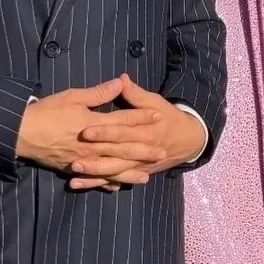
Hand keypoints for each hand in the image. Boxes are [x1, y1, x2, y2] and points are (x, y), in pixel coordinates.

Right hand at [15, 79, 152, 182]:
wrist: (22, 132)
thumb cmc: (47, 111)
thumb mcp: (73, 96)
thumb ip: (98, 93)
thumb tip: (118, 83)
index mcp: (94, 123)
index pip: (124, 120)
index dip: (142, 117)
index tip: (158, 116)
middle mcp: (93, 145)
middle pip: (124, 148)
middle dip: (144, 150)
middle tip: (163, 152)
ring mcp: (84, 159)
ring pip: (112, 168)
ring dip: (130, 172)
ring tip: (147, 176)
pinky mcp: (73, 168)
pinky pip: (94, 178)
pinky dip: (107, 183)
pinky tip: (118, 187)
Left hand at [69, 73, 205, 189]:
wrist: (189, 140)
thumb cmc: (169, 117)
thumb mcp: (155, 102)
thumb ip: (136, 94)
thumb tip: (121, 79)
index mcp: (145, 131)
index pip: (122, 131)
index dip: (105, 131)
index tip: (87, 131)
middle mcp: (141, 150)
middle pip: (116, 154)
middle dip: (95, 157)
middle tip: (74, 159)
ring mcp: (138, 164)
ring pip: (114, 171)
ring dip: (94, 173)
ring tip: (74, 171)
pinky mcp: (135, 172)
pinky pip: (115, 179)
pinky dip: (98, 183)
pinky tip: (79, 184)